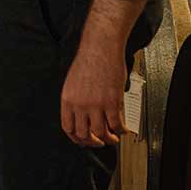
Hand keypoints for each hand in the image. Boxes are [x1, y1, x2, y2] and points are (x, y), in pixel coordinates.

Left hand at [60, 0, 141, 146]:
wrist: (101, 46)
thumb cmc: (89, 59)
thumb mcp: (73, 82)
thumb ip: (76, 100)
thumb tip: (83, 116)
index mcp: (67, 99)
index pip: (68, 128)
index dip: (77, 138)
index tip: (84, 141)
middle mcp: (79, 104)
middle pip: (84, 135)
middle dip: (93, 142)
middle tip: (100, 142)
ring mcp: (95, 105)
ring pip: (101, 133)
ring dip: (109, 139)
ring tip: (113, 138)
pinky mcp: (111, 102)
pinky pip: (116, 125)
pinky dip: (121, 131)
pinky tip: (123, 129)